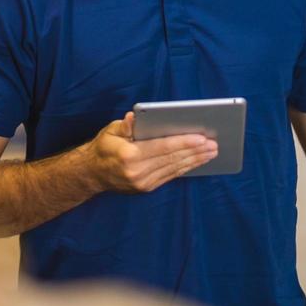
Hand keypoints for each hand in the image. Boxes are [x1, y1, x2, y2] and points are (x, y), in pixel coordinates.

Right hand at [86, 112, 216, 192]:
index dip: (184, 142)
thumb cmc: (104, 147)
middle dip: (195, 151)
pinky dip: (185, 168)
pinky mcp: (147, 188)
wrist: (92, 174)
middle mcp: (137, 172)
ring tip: (211, 152)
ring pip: (174, 169)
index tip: (202, 137)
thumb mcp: (109, 131)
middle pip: (172, 159)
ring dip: (195, 161)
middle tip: (214, 143)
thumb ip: (124, 125)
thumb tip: (133, 117)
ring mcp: (142, 183)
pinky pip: (170, 176)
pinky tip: (197, 161)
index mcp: (129, 155)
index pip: (162, 147)